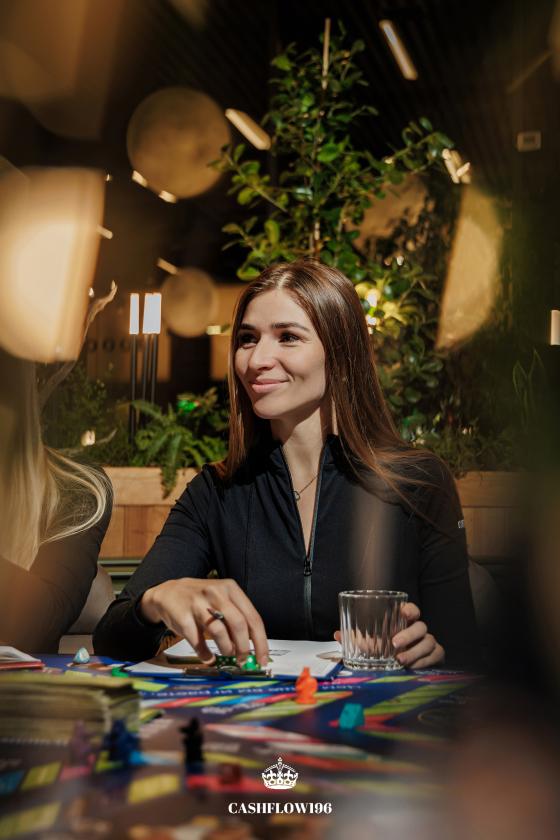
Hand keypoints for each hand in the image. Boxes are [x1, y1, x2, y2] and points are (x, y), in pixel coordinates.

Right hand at [140, 578, 268, 666]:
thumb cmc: (201, 600)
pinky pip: (198, 641)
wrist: (168, 592)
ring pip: (219, 632)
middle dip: (244, 648)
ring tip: (226, 654)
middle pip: (239, 624)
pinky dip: (206, 654)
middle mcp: (216, 593)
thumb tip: (254, 648)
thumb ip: (237, 618)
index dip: (260, 642)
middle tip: (243, 661)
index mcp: (230, 588)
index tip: (262, 659)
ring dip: (226, 649)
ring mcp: (198, 603)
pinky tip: (208, 657)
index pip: (253, 617)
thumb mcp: (221, 599)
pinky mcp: (183, 616)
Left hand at [333, 602, 443, 668]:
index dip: (409, 610)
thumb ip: (356, 638)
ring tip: (401, 660)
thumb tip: (337, 634)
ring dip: (414, 652)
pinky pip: (435, 656)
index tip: (402, 612)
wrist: (405, 665)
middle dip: (409, 634)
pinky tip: (413, 667)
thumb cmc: (386, 648)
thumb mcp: (371, 642)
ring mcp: (428, 641)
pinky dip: (425, 662)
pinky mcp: (435, 655)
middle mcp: (418, 630)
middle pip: (420, 626)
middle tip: (395, 643)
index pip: (412, 610)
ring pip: (428, 642)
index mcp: (404, 621)